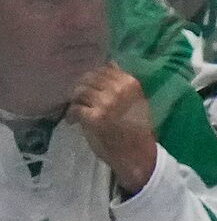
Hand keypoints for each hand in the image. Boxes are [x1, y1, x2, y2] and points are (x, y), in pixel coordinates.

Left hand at [66, 65, 158, 195]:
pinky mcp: (93, 117)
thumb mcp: (137, 102)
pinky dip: (72, 115)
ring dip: (76, 102)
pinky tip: (75, 122)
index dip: (93, 79)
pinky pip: (74, 108)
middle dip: (82, 90)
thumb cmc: (136, 130)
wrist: (139, 158)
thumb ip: (122, 84)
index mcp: (131, 84)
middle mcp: (118, 90)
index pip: (103, 69)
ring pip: (79, 92)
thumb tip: (110, 61)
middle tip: (82, 102)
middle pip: (88, 79)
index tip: (92, 90)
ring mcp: (106, 103)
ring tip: (79, 112)